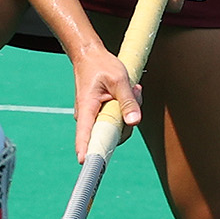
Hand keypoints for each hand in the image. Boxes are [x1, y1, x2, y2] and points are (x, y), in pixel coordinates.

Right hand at [65, 40, 144, 162]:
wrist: (89, 56)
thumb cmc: (101, 66)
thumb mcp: (119, 80)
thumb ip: (128, 102)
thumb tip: (135, 122)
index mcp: (87, 108)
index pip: (84, 133)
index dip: (85, 149)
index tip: (85, 162)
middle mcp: (88, 117)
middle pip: (111, 133)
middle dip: (127, 118)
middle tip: (134, 93)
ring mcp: (94, 117)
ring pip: (117, 126)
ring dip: (129, 110)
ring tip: (132, 89)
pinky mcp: (101, 115)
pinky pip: (117, 119)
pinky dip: (126, 108)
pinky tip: (130, 92)